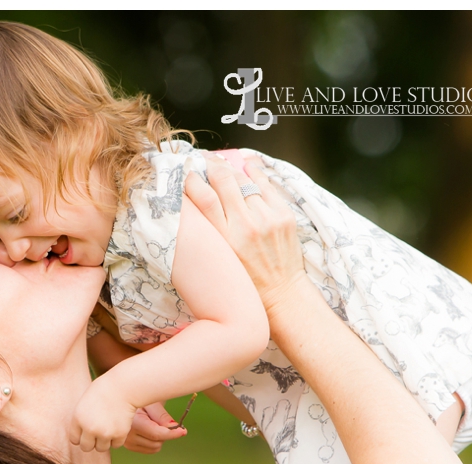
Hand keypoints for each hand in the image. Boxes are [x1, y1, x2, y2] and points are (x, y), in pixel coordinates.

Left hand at [69, 377, 139, 451]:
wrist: (124, 386)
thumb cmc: (104, 389)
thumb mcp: (85, 402)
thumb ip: (81, 419)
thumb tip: (83, 435)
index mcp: (78, 419)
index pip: (75, 440)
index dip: (81, 437)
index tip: (87, 431)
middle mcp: (90, 428)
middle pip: (86, 447)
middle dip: (92, 442)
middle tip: (99, 432)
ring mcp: (105, 433)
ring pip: (101, 448)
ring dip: (105, 441)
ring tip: (109, 428)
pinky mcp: (119, 434)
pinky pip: (116, 444)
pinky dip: (118, 438)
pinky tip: (119, 426)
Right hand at [124, 402, 187, 453]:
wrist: (125, 403)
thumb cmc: (139, 401)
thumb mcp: (151, 404)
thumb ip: (161, 415)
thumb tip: (174, 426)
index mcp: (132, 422)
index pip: (156, 434)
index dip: (172, 433)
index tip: (183, 431)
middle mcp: (127, 435)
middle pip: (157, 442)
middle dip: (165, 433)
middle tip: (160, 420)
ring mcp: (127, 443)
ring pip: (155, 447)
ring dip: (160, 438)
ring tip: (152, 423)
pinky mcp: (129, 446)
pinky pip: (150, 449)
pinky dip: (154, 441)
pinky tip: (149, 430)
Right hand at [185, 153, 306, 312]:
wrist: (282, 293)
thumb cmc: (246, 280)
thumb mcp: (220, 258)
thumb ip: (210, 232)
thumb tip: (196, 201)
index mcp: (225, 239)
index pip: (204, 198)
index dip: (192, 181)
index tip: (188, 175)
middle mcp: (246, 226)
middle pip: (224, 180)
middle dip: (212, 166)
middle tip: (204, 162)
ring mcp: (267, 218)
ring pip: (245, 180)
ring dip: (231, 170)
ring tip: (222, 165)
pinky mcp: (284, 215)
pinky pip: (266, 185)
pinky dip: (255, 173)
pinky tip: (247, 166)